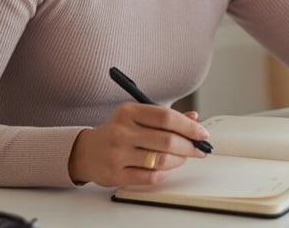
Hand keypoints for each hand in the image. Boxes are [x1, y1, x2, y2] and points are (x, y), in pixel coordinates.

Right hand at [68, 103, 207, 186]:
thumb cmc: (117, 132)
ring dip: (179, 160)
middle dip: (189, 146)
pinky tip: (166, 168)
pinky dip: (164, 173)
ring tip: (182, 158)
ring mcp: (117, 154)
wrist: (86, 151)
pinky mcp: (115, 174)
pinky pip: (150, 177)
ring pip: (160, 160)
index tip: (202, 133)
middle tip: (198, 149)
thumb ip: (165, 117)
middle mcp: (121, 131)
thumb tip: (194, 119)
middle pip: (166, 140)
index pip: (166, 117)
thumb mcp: (137, 116)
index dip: (188, 126)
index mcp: (128, 112)